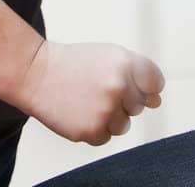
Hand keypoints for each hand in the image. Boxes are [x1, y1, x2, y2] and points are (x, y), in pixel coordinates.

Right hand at [16, 40, 163, 144]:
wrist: (37, 74)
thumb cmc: (74, 64)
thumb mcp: (107, 57)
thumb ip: (136, 76)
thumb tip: (157, 102)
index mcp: (125, 62)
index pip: (155, 82)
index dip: (145, 86)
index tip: (131, 85)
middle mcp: (119, 86)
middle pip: (139, 105)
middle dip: (122, 100)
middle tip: (96, 87)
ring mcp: (106, 110)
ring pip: (124, 124)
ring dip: (109, 117)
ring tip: (86, 99)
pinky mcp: (93, 131)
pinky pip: (106, 137)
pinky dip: (94, 128)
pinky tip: (79, 111)